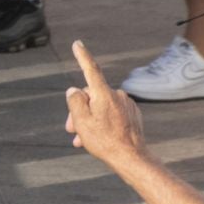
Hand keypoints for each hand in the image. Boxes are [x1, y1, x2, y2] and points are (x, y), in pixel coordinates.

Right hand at [64, 40, 146, 169]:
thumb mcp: (81, 121)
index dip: (82, 56)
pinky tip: (99, 137)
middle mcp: (117, 95)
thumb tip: (75, 90)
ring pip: (100, 106)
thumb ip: (74, 101)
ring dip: (90, 119)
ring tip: (83, 139)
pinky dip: (103, 122)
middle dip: (79, 110)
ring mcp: (127, 104)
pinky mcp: (133, 114)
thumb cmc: (104, 141)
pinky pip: (112, 113)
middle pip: (90, 95)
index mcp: (103, 94)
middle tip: (71, 129)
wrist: (132, 159)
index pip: (91, 69)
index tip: (77, 43)